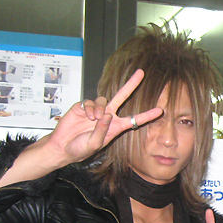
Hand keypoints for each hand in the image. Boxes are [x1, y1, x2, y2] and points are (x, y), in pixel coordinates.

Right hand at [42, 69, 162, 167]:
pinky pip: (90, 102)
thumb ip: (102, 130)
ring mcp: (96, 110)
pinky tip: (86, 116)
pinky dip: (90, 108)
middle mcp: (108, 116)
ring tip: (94, 119)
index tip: (160, 111)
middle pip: (122, 97)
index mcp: (116, 127)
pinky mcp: (83, 107)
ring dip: (100, 108)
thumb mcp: (94, 144)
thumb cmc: (80, 149)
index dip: (147, 115)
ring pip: (104, 100)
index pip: (135, 120)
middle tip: (141, 73)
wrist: (62, 147)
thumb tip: (107, 114)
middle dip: (131, 84)